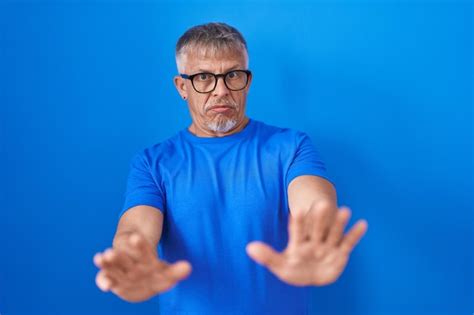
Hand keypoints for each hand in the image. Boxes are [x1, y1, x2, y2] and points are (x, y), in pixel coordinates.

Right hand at [93, 233, 191, 301]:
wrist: (144, 279)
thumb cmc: (157, 274)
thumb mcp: (167, 274)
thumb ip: (176, 271)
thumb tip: (189, 268)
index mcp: (144, 256)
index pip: (143, 249)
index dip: (139, 244)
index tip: (134, 237)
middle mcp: (130, 262)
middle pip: (124, 257)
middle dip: (117, 255)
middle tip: (109, 252)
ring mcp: (121, 271)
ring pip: (112, 265)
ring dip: (107, 263)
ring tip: (100, 258)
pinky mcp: (114, 281)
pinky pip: (105, 279)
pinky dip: (103, 281)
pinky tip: (105, 285)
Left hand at [246, 202, 367, 285]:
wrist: (312, 275)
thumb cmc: (294, 269)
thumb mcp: (280, 265)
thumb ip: (267, 256)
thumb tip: (248, 248)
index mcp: (299, 242)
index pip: (297, 230)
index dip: (298, 221)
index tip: (297, 209)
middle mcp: (314, 241)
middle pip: (317, 228)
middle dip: (320, 217)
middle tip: (323, 203)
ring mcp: (328, 246)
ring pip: (334, 232)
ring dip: (339, 222)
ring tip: (345, 209)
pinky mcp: (341, 252)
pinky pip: (348, 242)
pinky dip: (355, 234)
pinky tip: (363, 223)